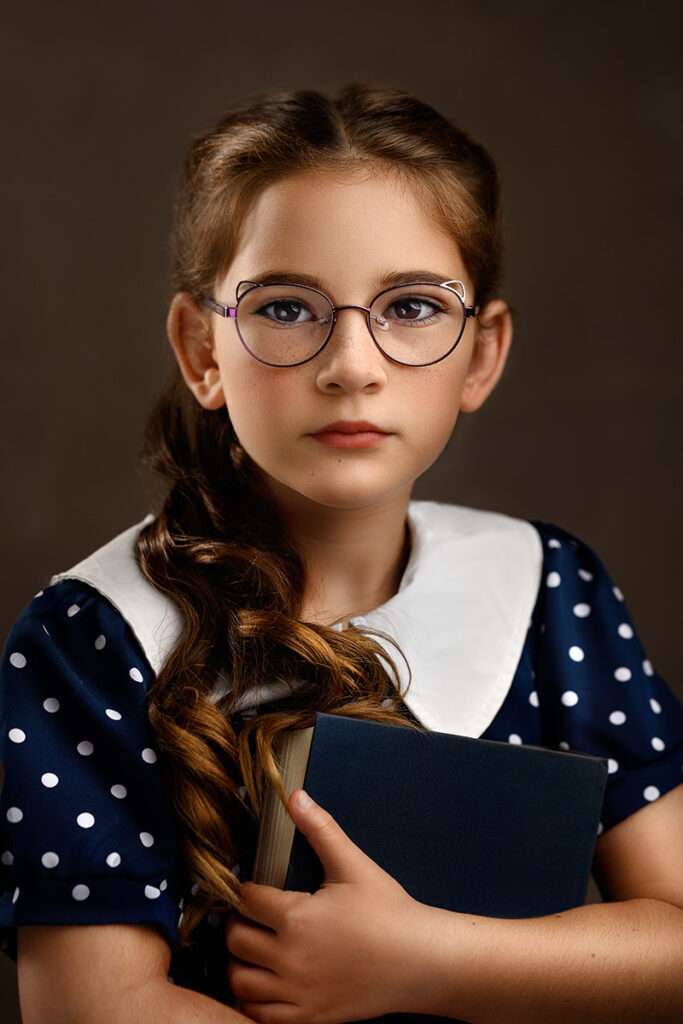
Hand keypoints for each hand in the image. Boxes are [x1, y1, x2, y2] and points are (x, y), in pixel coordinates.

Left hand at [225, 788, 428, 1022]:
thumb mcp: (353, 865)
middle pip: (235, 940)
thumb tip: (294, 795)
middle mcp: (290, 958)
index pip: (246, 900)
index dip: (245, 889)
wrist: (420, 961)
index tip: (251, 887)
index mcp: (296, 918)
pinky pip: (260, 1015)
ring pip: (240, 981)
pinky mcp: (308, 1016)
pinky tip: (263, 982)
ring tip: (253, 949)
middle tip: (251, 917)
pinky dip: (251, 1000)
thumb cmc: (388, 911)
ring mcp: (297, 992)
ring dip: (238, 963)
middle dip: (237, 924)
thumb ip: (320, 828)